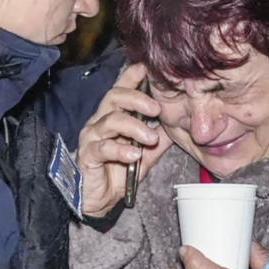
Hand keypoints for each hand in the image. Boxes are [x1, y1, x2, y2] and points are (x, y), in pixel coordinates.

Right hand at [77, 63, 170, 216]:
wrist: (101, 200)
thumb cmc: (119, 171)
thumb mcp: (146, 152)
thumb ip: (159, 137)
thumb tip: (180, 123)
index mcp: (114, 116)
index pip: (121, 89)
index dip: (131, 76)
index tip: (145, 68)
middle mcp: (100, 121)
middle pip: (114, 97)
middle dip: (137, 99)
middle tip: (157, 109)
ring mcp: (92, 138)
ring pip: (110, 121)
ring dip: (134, 127)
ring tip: (150, 138)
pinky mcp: (87, 156)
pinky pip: (102, 148)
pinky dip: (120, 150)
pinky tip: (134, 155)